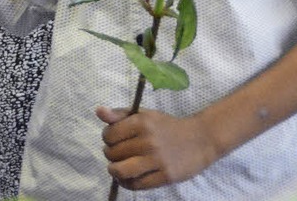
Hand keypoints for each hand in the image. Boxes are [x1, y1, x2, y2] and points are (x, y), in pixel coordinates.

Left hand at [97, 105, 214, 189]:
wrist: (199, 139)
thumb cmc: (166, 126)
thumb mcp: (144, 114)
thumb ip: (119, 114)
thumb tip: (98, 111)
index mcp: (141, 122)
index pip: (110, 134)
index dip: (107, 138)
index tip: (113, 139)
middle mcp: (148, 141)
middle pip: (114, 153)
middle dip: (111, 154)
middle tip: (117, 153)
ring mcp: (157, 160)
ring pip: (122, 171)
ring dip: (114, 170)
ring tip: (116, 168)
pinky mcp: (165, 176)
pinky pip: (137, 184)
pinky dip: (127, 183)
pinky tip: (128, 177)